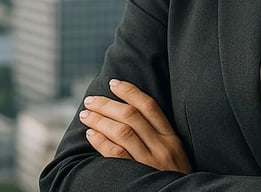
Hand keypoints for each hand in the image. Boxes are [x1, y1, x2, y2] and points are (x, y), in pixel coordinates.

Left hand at [78, 79, 192, 173]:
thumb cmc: (173, 176)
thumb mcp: (174, 152)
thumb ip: (158, 135)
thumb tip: (129, 114)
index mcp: (171, 137)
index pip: (150, 106)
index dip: (130, 91)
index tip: (113, 83)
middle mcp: (162, 146)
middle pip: (131, 116)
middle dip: (107, 104)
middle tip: (90, 100)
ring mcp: (150, 162)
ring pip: (121, 132)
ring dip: (100, 120)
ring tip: (86, 115)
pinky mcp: (138, 175)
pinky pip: (116, 154)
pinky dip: (101, 141)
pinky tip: (91, 134)